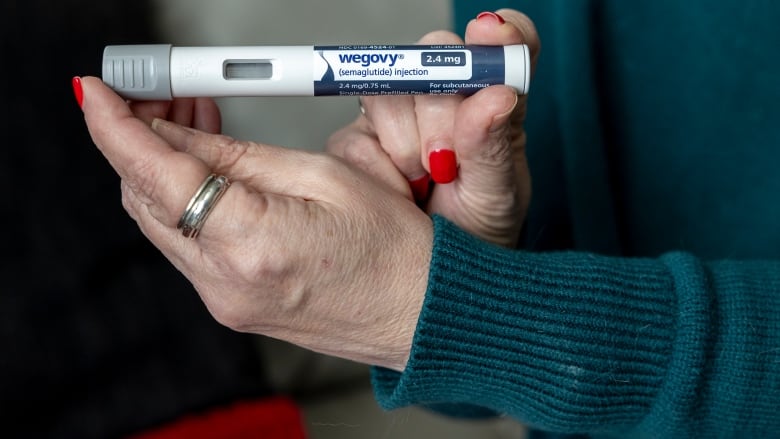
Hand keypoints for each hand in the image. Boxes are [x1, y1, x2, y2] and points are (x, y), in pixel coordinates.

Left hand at [77, 77, 431, 371]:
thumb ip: (240, 156)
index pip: (156, 177)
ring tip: (194, 122)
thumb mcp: (322, 176)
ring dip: (164, 169)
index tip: (95, 93)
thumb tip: (179, 135)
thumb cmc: (394, 249)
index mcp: (252, 244)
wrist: (420, 312)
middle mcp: (225, 283)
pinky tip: (209, 171)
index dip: (116, 128)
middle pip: (147, 199)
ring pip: (162, 222)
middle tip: (161, 94)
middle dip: (141, 140)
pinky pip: (187, 245)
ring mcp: (224, 300)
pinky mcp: (231, 305)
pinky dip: (186, 202)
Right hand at [327, 10, 539, 247]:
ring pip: (388, 91)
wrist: (430, 279)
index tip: (492, 35)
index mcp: (492, 101)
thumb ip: (496, 146)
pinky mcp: (358, 141)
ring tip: (425, 182)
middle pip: (433, 56)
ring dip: (406, 145)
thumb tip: (496, 95)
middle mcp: (445, 98)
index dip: (498, 34)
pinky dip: (379, 171)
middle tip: (448, 162)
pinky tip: (399, 191)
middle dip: (440, 110)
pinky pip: (356, 137)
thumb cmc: (477, 234)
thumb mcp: (498, 197)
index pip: (503, 43)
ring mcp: (398, 116)